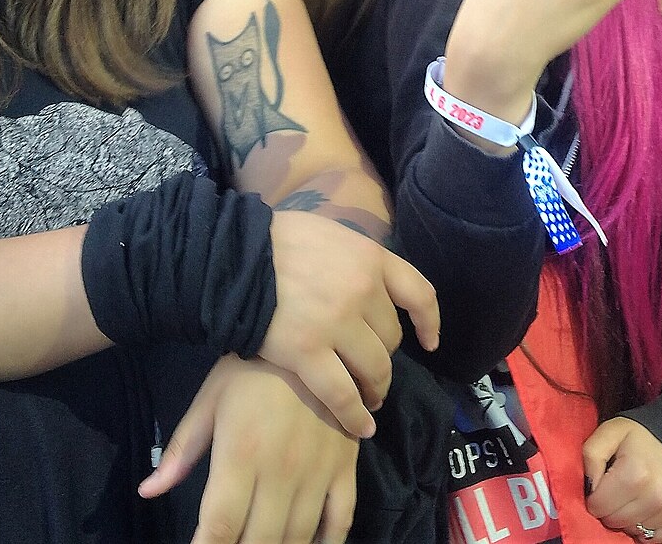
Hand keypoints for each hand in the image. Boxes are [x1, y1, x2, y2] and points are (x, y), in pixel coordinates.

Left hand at [140, 356, 358, 543]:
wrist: (308, 332)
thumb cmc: (251, 368)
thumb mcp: (210, 402)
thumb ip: (182, 450)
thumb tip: (147, 490)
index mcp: (241, 455)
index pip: (220, 525)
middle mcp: (281, 471)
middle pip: (259, 540)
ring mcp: (317, 470)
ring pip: (299, 535)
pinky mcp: (345, 464)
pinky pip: (341, 517)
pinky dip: (330, 542)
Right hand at [258, 210, 438, 438]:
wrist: (232, 254)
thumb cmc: (276, 240)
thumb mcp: (329, 234)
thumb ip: (354, 258)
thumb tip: (366, 277)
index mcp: (371, 259)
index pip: (419, 294)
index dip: (428, 322)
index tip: (429, 342)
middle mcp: (363, 291)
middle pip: (392, 338)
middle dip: (384, 358)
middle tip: (373, 373)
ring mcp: (337, 323)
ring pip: (375, 369)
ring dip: (376, 389)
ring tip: (370, 401)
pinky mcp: (307, 352)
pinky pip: (343, 394)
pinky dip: (355, 415)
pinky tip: (361, 427)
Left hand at [582, 418, 661, 541]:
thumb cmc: (640, 439)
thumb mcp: (611, 433)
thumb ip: (590, 455)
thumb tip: (587, 487)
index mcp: (636, 473)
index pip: (597, 506)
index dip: (596, 493)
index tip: (605, 480)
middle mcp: (658, 495)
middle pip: (614, 522)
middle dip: (611, 507)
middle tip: (620, 487)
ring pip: (631, 531)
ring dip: (628, 516)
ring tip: (635, 493)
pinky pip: (651, 538)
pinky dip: (645, 526)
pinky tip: (648, 505)